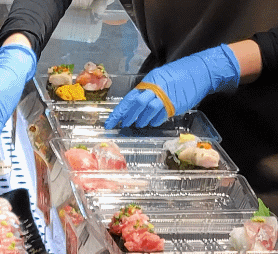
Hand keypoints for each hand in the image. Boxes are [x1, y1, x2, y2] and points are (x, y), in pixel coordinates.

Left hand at [106, 44, 239, 128]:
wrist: (201, 71)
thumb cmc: (180, 74)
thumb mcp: (160, 77)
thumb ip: (148, 90)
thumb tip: (136, 104)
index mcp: (150, 81)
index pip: (129, 98)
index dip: (119, 112)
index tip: (110, 123)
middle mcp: (155, 89)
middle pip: (136, 106)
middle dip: (128, 118)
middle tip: (123, 125)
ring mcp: (165, 97)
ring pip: (147, 113)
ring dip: (141, 121)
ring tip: (139, 124)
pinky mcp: (174, 105)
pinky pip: (160, 117)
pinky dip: (154, 121)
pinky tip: (153, 122)